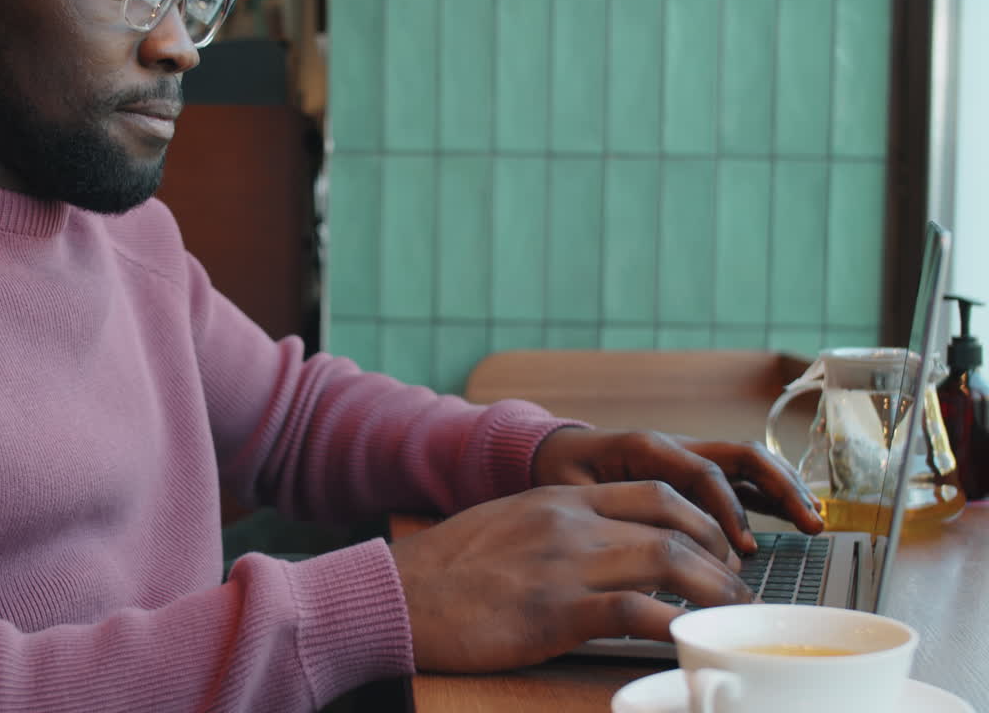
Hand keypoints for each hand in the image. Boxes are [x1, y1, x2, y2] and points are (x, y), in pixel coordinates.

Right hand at [390, 483, 753, 671]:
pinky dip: (672, 626)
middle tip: (738, 586)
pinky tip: (688, 640)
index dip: (700, 518)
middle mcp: (569, 521)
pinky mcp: (555, 611)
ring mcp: (564, 563)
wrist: (396, 593)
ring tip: (732, 614)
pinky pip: (635, 613)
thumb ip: (557, 531)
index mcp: (559, 499)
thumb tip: (603, 556)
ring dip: (713, 589)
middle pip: (673, 522)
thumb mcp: (508, 528)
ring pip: (668, 560)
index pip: (653, 492)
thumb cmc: (445, 570)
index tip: (718, 546)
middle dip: (719, 554)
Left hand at [531, 428, 823, 554]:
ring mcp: (688, 456)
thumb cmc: (560, 472)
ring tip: (813, 522)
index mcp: (648, 448)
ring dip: (784, 489)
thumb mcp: (571, 492)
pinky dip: (768, 494)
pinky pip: (739, 476)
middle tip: (809, 524)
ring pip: (748, 464)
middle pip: (741, 457)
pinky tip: (791, 519)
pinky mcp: (692, 471)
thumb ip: (604, 513)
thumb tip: (641, 552)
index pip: (704, 474)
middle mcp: (675, 446)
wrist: (551, 450)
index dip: (727, 511)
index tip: (742, 550)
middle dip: (779, 489)